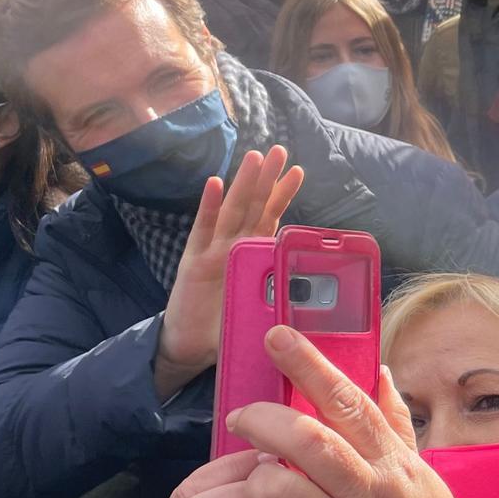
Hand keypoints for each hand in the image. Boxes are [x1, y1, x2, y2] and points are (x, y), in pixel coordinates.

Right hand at [155, 146, 303, 398]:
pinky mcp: (192, 261)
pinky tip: (214, 183)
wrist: (188, 348)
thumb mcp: (259, 317)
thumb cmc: (224, 330)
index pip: (270, 219)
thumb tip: (310, 315)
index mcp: (252, 257)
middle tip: (278, 150)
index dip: (282, 195)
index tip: (297, 171)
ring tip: (254, 157)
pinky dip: (207, 206)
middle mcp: (234, 248)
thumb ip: (278, 308)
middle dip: (266, 179)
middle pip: (253, 207)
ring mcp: (213, 251)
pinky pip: (201, 230)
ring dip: (243, 184)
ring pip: (231, 211)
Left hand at [227, 327, 482, 497]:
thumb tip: (379, 372)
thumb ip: (394, 424)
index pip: (348, 401)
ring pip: (278, 490)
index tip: (278, 336)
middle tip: (243, 416)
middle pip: (306, 440)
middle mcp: (372, 497)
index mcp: (394, 464)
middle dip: (262, 418)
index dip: (308, 364)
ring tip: (260, 481)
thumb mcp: (423, 475)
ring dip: (259, 480)